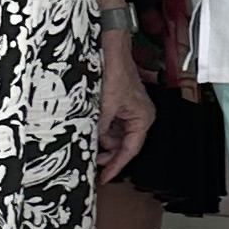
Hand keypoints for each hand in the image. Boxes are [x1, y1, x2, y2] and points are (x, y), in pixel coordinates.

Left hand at [95, 30, 153, 177]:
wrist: (110, 51)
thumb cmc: (116, 72)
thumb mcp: (105, 107)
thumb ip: (100, 129)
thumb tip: (93, 146)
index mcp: (143, 118)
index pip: (130, 150)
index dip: (117, 166)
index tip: (104, 177)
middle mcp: (138, 116)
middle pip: (122, 144)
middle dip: (106, 152)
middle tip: (91, 163)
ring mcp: (127, 111)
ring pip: (113, 135)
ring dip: (100, 140)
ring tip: (86, 144)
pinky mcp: (117, 106)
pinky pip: (108, 125)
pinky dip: (98, 129)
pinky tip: (87, 131)